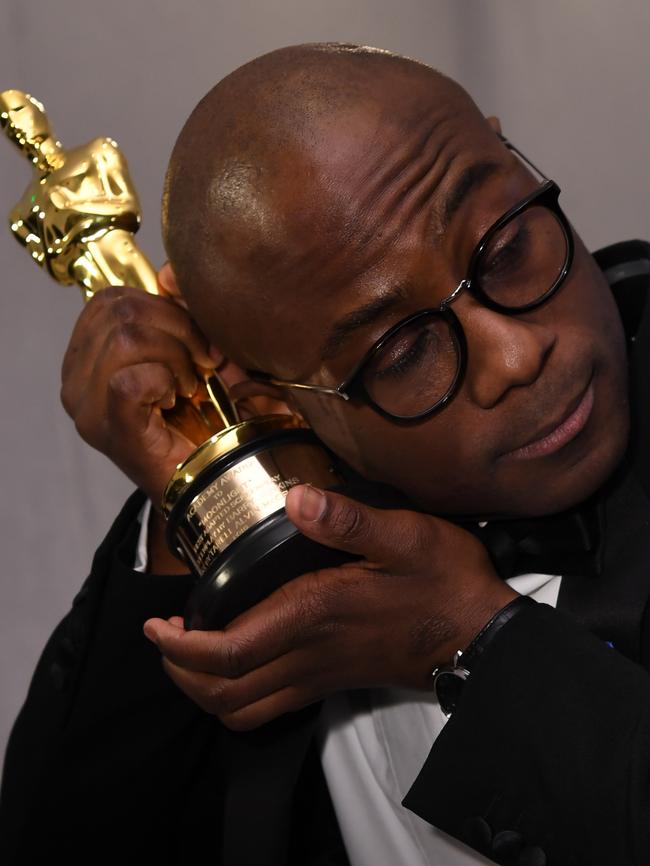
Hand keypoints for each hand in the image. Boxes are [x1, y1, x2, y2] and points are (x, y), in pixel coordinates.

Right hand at [60, 263, 290, 507]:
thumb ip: (178, 313)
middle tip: (200, 365)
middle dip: (178, 330)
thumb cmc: (197, 420)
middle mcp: (75, 380)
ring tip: (188, 387)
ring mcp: (87, 407)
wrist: (205, 482)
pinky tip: (175, 401)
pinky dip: (166, 381)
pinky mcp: (110, 429)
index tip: (196, 341)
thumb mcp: (188, 353)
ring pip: (128, 338)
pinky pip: (131, 379)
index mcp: (86, 356)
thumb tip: (173, 274)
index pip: (113, 299)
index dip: (164, 308)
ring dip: (176, 358)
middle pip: (122, 312)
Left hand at [143, 484, 516, 729]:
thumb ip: (349, 519)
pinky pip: (269, 709)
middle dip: (180, 670)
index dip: (181, 647)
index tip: (157, 624)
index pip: (229, 652)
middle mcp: (308, 653)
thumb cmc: (443, 583)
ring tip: (190, 649)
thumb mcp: (406, 536)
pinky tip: (238, 663)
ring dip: (204, 687)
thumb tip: (297, 496)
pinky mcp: (332, 681)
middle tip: (165, 634)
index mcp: (314, 614)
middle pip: (222, 691)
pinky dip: (237, 697)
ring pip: (241, 708)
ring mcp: (319, 675)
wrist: (481, 636)